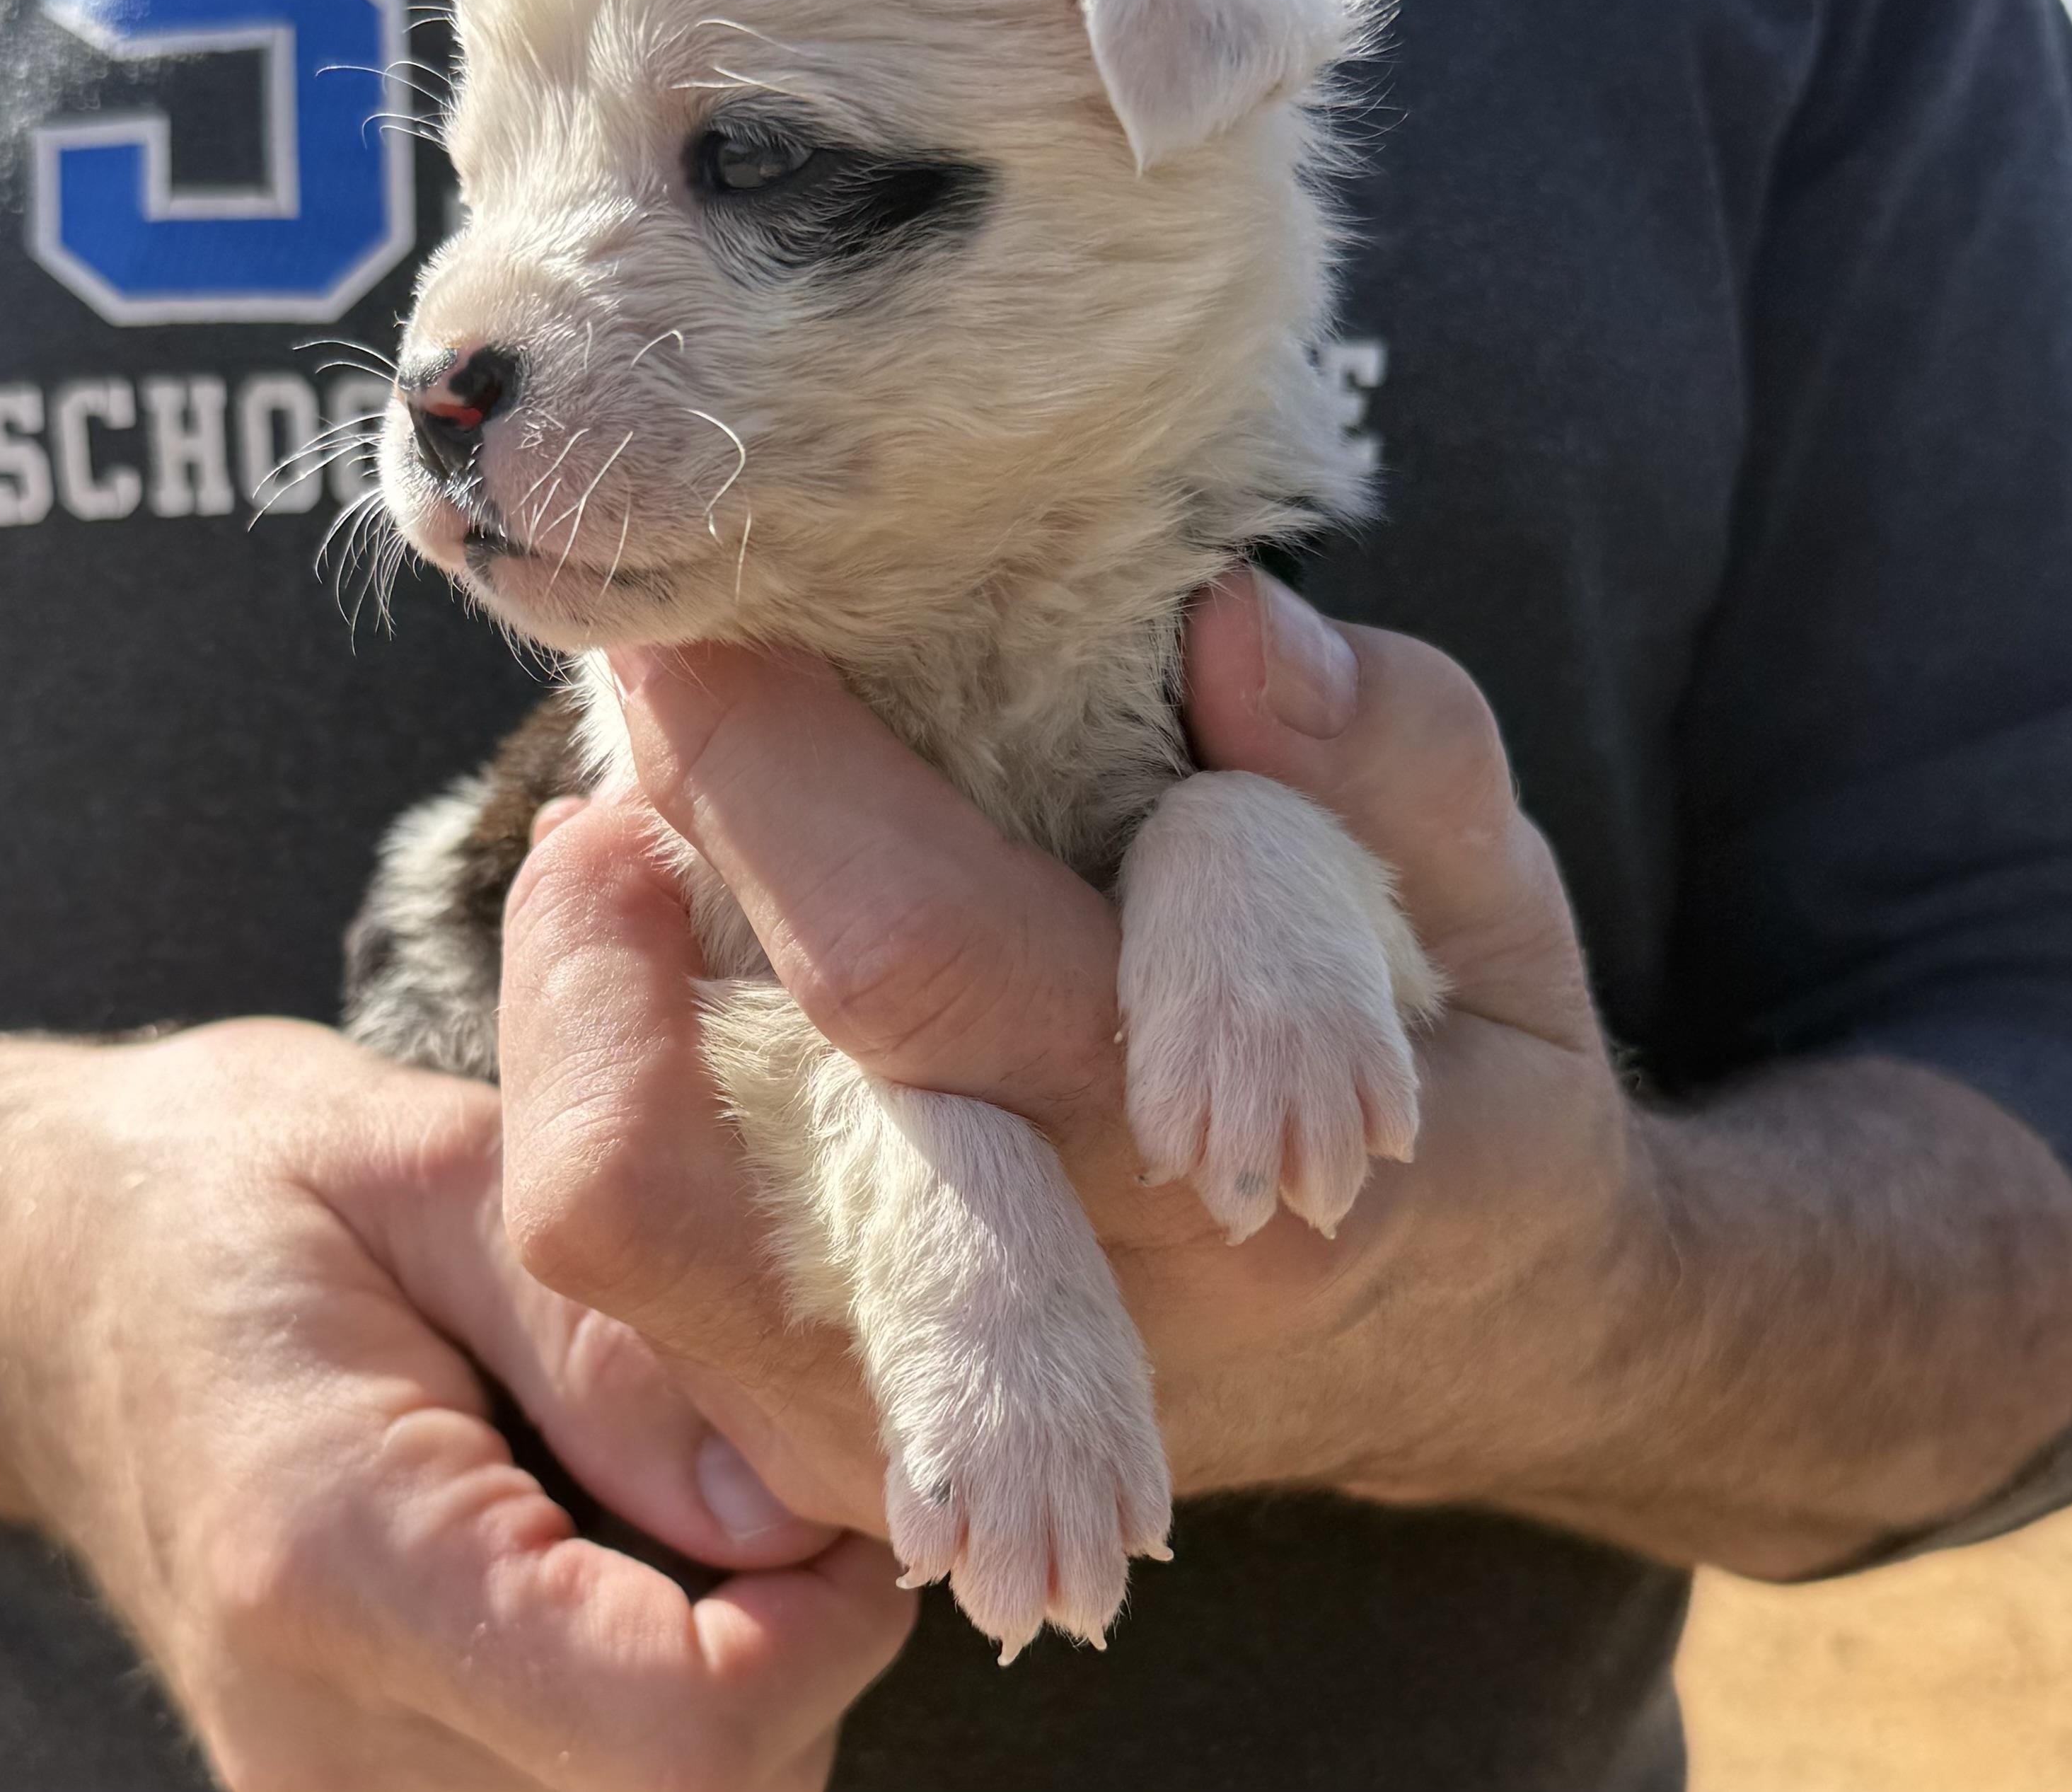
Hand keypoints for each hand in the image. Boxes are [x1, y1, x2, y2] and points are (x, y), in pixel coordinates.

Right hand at [0, 1021, 913, 1789]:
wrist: (38, 1274)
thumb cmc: (232, 1180)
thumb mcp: (434, 1164)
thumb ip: (610, 1346)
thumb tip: (792, 1506)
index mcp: (339, 1558)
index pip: (680, 1737)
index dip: (827, 1628)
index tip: (844, 1482)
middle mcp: (321, 1740)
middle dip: (804, 1661)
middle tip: (785, 1472)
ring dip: (740, 1695)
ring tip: (700, 1499)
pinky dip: (655, 1717)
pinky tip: (639, 1568)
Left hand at [497, 573, 1647, 1534]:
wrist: (1471, 1333)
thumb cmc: (1465, 1066)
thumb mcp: (1493, 882)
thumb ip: (1380, 745)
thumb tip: (1221, 625)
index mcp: (1228, 1174)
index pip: (914, 961)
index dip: (764, 774)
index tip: (695, 621)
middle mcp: (1046, 1336)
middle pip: (684, 1154)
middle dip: (606, 893)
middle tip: (648, 714)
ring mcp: (925, 1433)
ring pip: (613, 1232)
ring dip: (579, 997)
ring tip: (647, 840)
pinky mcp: (844, 1451)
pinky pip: (632, 1273)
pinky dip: (610, 1090)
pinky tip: (679, 974)